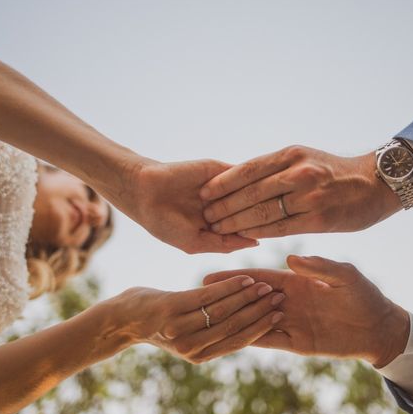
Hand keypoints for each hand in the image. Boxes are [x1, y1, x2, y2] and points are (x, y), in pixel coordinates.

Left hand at [112, 275, 284, 363]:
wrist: (119, 320)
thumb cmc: (157, 324)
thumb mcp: (187, 335)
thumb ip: (210, 334)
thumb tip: (240, 327)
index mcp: (198, 356)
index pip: (237, 342)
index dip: (260, 328)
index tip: (279, 314)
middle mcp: (190, 347)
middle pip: (234, 327)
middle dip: (260, 312)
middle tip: (280, 298)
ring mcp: (180, 328)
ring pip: (224, 312)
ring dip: (249, 298)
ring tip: (267, 287)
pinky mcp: (172, 309)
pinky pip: (208, 296)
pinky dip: (230, 286)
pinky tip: (245, 278)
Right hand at [115, 157, 258, 253]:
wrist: (143, 192)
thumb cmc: (164, 223)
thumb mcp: (195, 242)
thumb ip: (225, 244)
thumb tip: (256, 243)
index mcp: (220, 225)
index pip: (249, 229)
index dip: (260, 232)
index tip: (269, 235)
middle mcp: (225, 205)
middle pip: (254, 209)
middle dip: (261, 215)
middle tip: (267, 218)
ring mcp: (223, 187)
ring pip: (251, 192)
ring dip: (255, 198)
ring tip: (257, 205)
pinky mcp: (219, 169)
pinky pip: (241, 174)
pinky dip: (247, 182)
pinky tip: (248, 191)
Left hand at [198, 146, 400, 238]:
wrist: (376, 183)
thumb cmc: (337, 171)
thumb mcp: (306, 158)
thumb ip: (278, 168)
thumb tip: (246, 180)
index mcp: (291, 154)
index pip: (248, 168)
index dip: (223, 182)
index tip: (204, 192)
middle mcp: (298, 172)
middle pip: (250, 191)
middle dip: (224, 204)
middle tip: (205, 214)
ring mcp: (309, 195)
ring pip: (262, 211)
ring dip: (236, 221)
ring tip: (217, 228)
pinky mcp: (318, 219)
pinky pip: (281, 228)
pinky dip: (260, 232)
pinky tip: (245, 237)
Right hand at [203, 255, 409, 366]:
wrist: (380, 328)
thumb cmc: (364, 296)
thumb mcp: (345, 276)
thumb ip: (320, 267)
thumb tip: (289, 259)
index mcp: (296, 282)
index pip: (259, 277)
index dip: (236, 276)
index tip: (211, 273)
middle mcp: (288, 301)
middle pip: (250, 299)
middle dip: (227, 296)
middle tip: (198, 294)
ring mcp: (290, 323)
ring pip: (255, 319)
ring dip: (235, 317)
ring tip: (207, 316)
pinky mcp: (297, 343)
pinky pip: (270, 340)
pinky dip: (251, 338)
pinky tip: (230, 338)